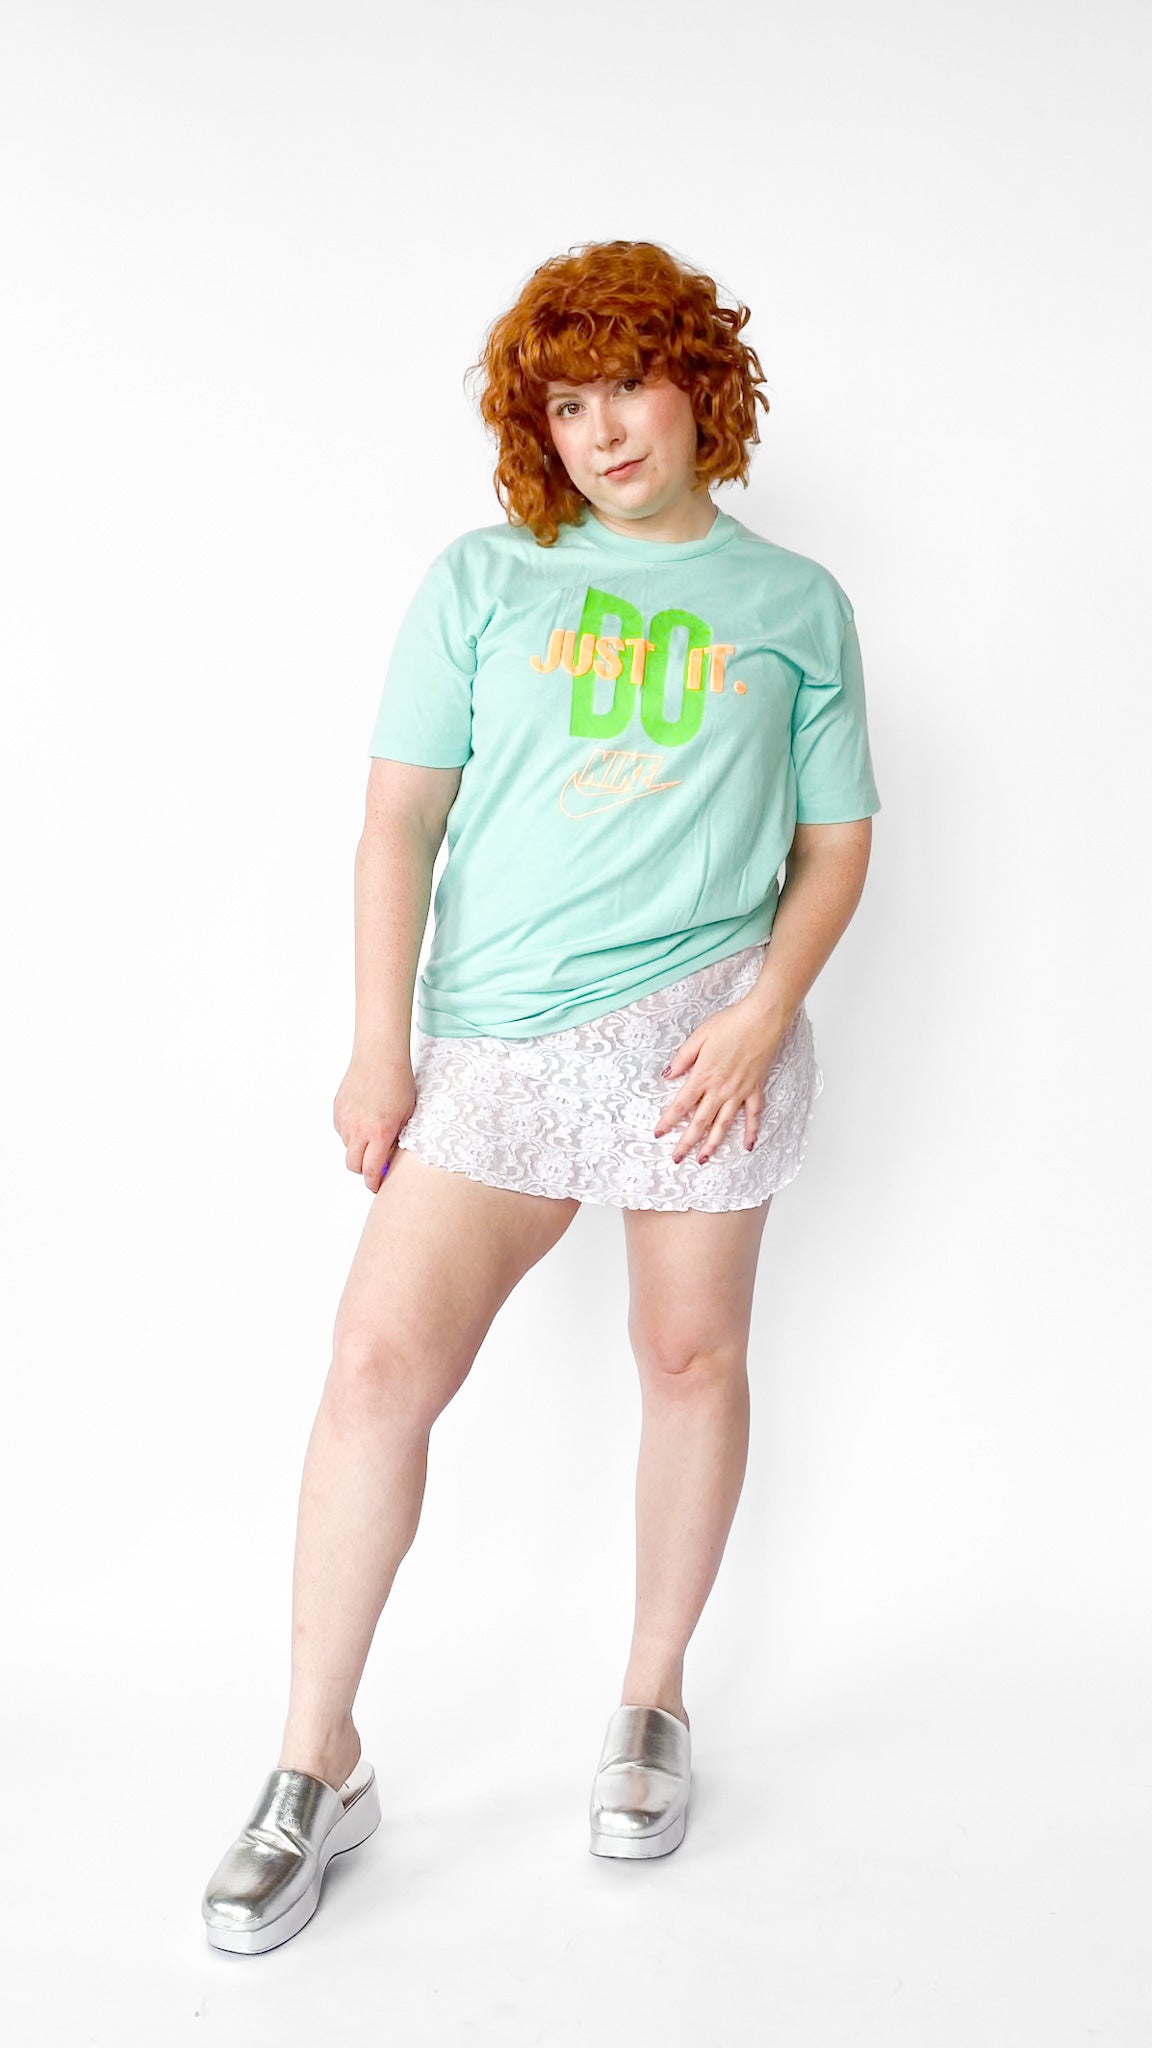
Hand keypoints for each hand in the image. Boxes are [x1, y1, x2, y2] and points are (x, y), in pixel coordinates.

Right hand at [333, 1048, 416, 1192]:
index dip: (373, 1183)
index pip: (370, 1171)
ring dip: (357, 1148)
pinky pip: (341, 1130)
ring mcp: (345, 1119)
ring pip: (347, 1147)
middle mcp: (358, 1129)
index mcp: (380, 1133)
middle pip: (353, 1165)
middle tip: (373, 1167)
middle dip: (363, 1170)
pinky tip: (364, 1118)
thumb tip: (390, 1160)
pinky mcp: (337, 1109)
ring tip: (373, 1133)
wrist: (380, 1056)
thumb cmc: (399, 1083)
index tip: (377, 1186)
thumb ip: (397, 1140)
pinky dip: (351, 1132)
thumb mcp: (407, 1116)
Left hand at [653, 995, 792, 1164]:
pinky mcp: (755, 1088)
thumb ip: (683, 1058)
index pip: (680, 1105)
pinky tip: (748, 1145)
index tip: (659, 1133)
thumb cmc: (731, 1023)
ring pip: (724, 1124)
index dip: (668, 1121)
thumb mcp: (699, 1037)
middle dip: (687, 1142)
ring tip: (704, 1159)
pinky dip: (751, 1131)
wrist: (762, 1019)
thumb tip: (668, 1074)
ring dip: (713, 1144)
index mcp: (703, 1075)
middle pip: (700, 1121)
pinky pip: (753, 1115)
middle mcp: (720, 1089)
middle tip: (677, 1159)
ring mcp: (739, 1091)